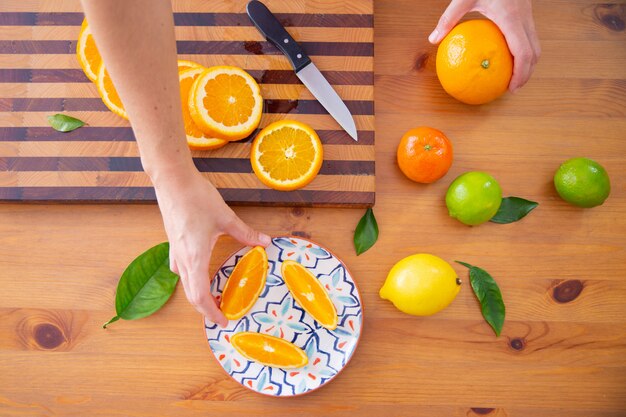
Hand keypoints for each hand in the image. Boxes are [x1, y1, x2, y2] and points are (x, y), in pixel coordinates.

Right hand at [154, 165, 270, 326]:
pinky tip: (202, 272)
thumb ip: (246, 233)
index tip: (223, 321)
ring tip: (216, 297)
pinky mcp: (173, 244)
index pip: (200, 295)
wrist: (172, 181)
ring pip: (185, 283)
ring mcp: (174, 252)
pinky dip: (193, 279)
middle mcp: (182, 259)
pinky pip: (181, 270)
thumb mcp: (226, 218)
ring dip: (199, 294)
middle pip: (191, 294)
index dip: (211, 312)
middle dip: (206, 308)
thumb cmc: (196, 198)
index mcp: (195, 257)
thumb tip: (266, 242)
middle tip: (222, 314)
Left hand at [428, 0, 540, 91]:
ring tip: (512, 76)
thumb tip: (433, 39)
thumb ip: (448, 18)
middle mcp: (524, 17)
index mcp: (511, 17)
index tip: (511, 87)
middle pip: (534, 52)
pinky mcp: (526, 11)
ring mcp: (528, 14)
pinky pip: (529, 36)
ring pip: (536, 44)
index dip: (521, 73)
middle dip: (527, 73)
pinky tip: (506, 57)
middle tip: (513, 88)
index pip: (522, 51)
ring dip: (528, 62)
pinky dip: (523, 50)